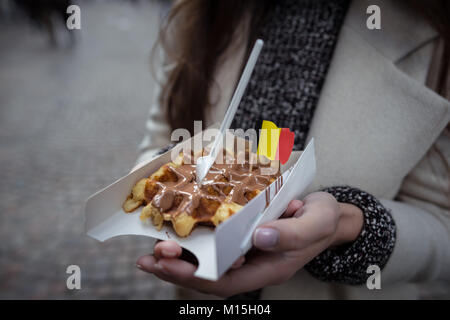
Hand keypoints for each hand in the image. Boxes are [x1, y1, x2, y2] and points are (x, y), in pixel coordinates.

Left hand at [136, 192, 362, 296]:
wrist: (328, 215)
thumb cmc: (323, 220)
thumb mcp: (315, 223)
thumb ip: (291, 233)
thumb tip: (258, 238)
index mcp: (269, 268)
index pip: (226, 281)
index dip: (194, 276)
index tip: (166, 264)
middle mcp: (253, 265)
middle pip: (210, 276)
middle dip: (177, 270)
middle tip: (148, 259)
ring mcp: (247, 253)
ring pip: (209, 262)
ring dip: (181, 258)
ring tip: (154, 250)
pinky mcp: (244, 238)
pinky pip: (216, 246)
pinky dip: (196, 242)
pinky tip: (179, 233)